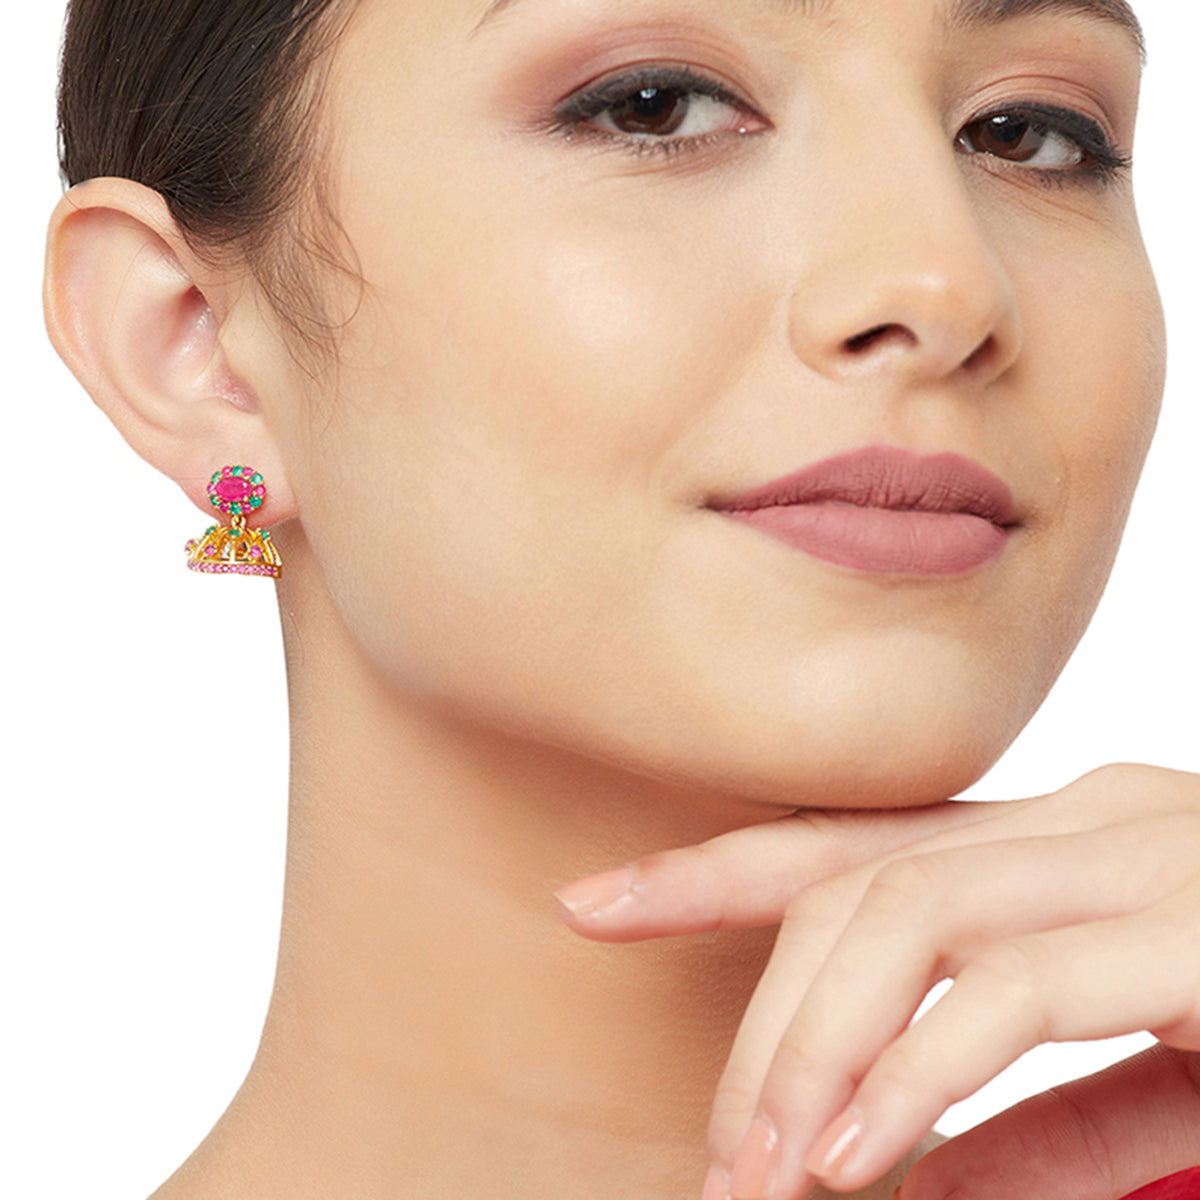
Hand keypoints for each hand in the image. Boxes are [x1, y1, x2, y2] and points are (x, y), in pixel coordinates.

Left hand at [555, 764, 1199, 1198]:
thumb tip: (885, 1181)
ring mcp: (1152, 850)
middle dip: (765, 1014)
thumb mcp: (1149, 1086)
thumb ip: (1026, 1130)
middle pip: (860, 881)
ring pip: (907, 913)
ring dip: (817, 1049)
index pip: (851, 837)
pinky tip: (857, 1155)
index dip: (710, 869)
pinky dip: (917, 1077)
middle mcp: (1097, 815)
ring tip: (763, 1171)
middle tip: (719, 1158)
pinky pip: (1009, 990)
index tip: (594, 899)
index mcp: (1069, 842)